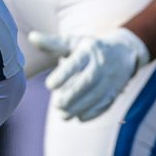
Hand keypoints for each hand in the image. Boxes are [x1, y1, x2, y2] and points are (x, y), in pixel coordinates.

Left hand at [30, 28, 148, 120]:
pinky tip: (79, 118)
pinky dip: (93, 113)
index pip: (76, 63)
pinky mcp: (115, 91)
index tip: (49, 85)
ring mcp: (110, 79)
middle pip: (88, 82)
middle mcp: (102, 64)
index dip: (63, 75)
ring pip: (96, 95)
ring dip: (79, 107)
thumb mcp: (73, 42)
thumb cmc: (90, 48)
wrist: (123, 53)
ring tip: (63, 115)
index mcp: (89, 50)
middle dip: (72, 95)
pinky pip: (106, 104)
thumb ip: (53, 43)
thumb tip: (32, 37)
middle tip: (57, 104)